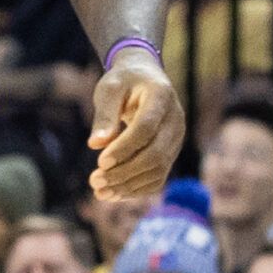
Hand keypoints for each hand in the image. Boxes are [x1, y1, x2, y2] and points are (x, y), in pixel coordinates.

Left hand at [88, 50, 184, 200]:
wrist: (144, 78)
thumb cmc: (124, 82)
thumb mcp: (109, 89)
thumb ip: (105, 114)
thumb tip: (96, 144)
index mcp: (161, 96)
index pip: (146, 128)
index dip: (124, 148)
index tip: (100, 162)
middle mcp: (175, 119)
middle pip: (155, 154)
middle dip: (125, 172)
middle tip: (95, 181)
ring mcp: (177, 138)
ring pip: (158, 170)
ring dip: (128, 185)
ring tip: (100, 192)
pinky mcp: (171, 152)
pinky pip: (158, 177)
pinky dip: (137, 189)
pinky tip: (114, 194)